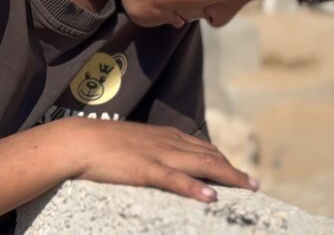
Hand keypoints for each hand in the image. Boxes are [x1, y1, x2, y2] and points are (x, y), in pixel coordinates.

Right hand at [61, 118, 257, 201]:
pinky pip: (175, 179)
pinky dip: (194, 188)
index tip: (238, 173)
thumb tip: (169, 162)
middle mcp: (169, 142)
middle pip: (210, 156)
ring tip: (248, 188)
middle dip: (234, 171)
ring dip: (228, 177)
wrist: (80, 141)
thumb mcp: (138, 143)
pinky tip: (210, 197)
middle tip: (254, 184)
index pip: (204, 148)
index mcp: (167, 136)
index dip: (224, 161)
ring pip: (201, 165)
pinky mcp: (145, 169)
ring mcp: (159, 155)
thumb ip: (156, 149)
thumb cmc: (104, 144)